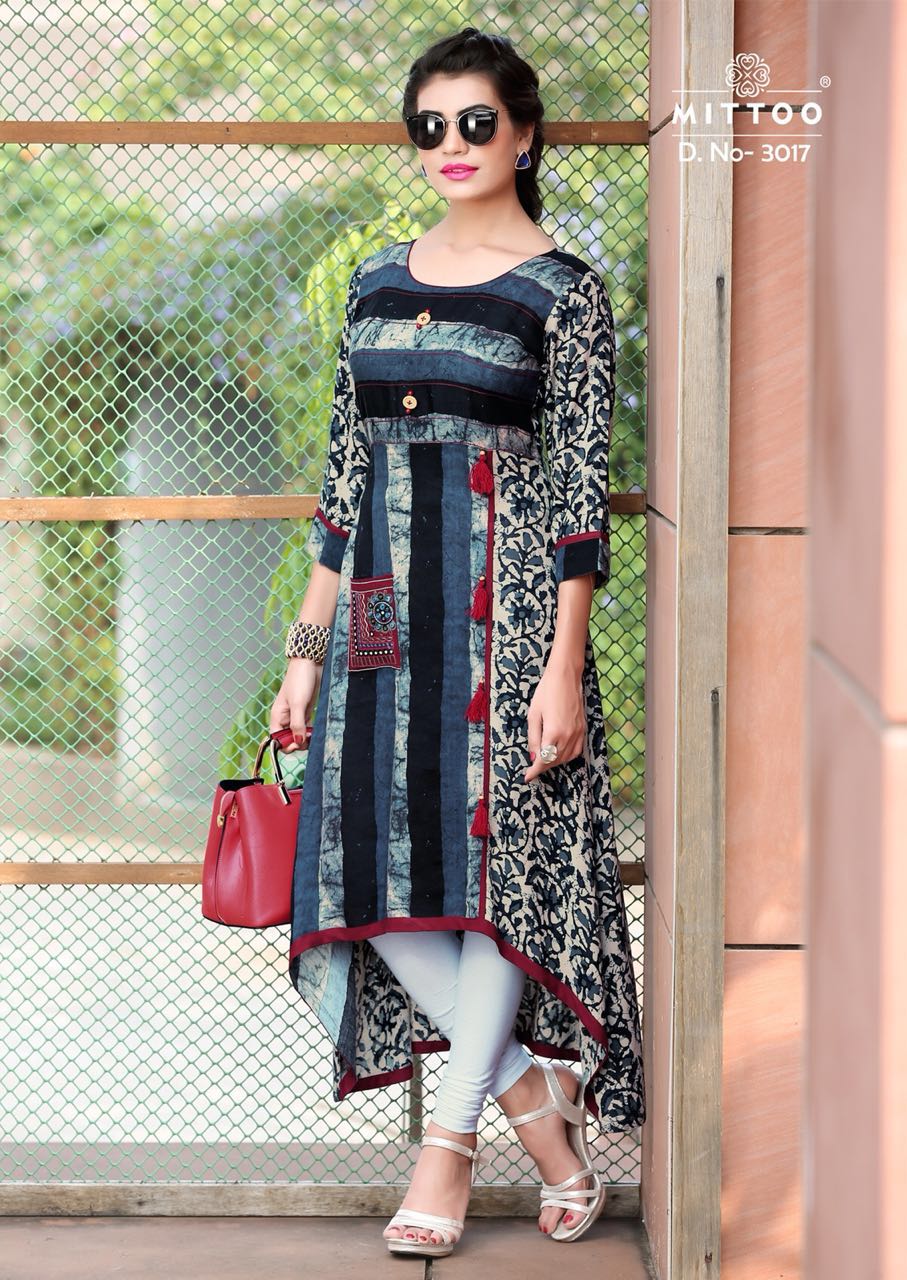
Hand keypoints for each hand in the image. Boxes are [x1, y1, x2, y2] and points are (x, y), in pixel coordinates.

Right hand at [270, 657, 321, 751]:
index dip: (285, 746)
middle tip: (309, 738)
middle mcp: (285, 717)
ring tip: (314, 734)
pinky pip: (306, 727)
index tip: (297, 745)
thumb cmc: (300, 680)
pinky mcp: (305, 711)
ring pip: (298, 734)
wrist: (310, 663)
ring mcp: (295, 715)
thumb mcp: (298, 704)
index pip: (276, 739)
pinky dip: (310, 731)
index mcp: (277, 716)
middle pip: (288, 739)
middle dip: (298, 742)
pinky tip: (316, 731)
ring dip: (305, 738)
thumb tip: (298, 743)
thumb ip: (297, 724)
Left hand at [524, 664, 585, 781]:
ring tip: (543, 760)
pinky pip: (576, 750)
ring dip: (554, 762)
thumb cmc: (546, 692)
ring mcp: (578, 733)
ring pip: (566, 758)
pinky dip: (566, 756)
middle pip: (555, 761)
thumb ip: (533, 738)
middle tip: (532, 768)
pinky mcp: (583, 729)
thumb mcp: (533, 715)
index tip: (528, 777)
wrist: (566, 677)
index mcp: (553, 732)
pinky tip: (558, 753)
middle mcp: (568, 735)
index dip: (535, 771)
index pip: (544, 760)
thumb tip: (532, 757)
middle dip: (543, 767)